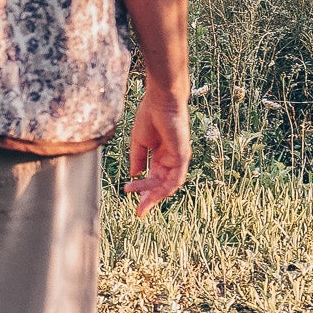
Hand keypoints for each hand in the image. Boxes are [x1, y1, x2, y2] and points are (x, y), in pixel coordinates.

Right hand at [124, 86, 190, 215]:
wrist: (160, 101)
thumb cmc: (150, 116)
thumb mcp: (139, 142)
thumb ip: (137, 159)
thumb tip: (134, 175)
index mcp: (161, 155)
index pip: (154, 177)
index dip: (143, 189)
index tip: (130, 196)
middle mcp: (171, 159)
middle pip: (162, 185)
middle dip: (150, 199)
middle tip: (139, 211)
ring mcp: (178, 158)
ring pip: (167, 184)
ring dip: (154, 195)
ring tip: (140, 202)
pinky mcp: (183, 156)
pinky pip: (176, 178)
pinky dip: (164, 188)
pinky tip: (151, 193)